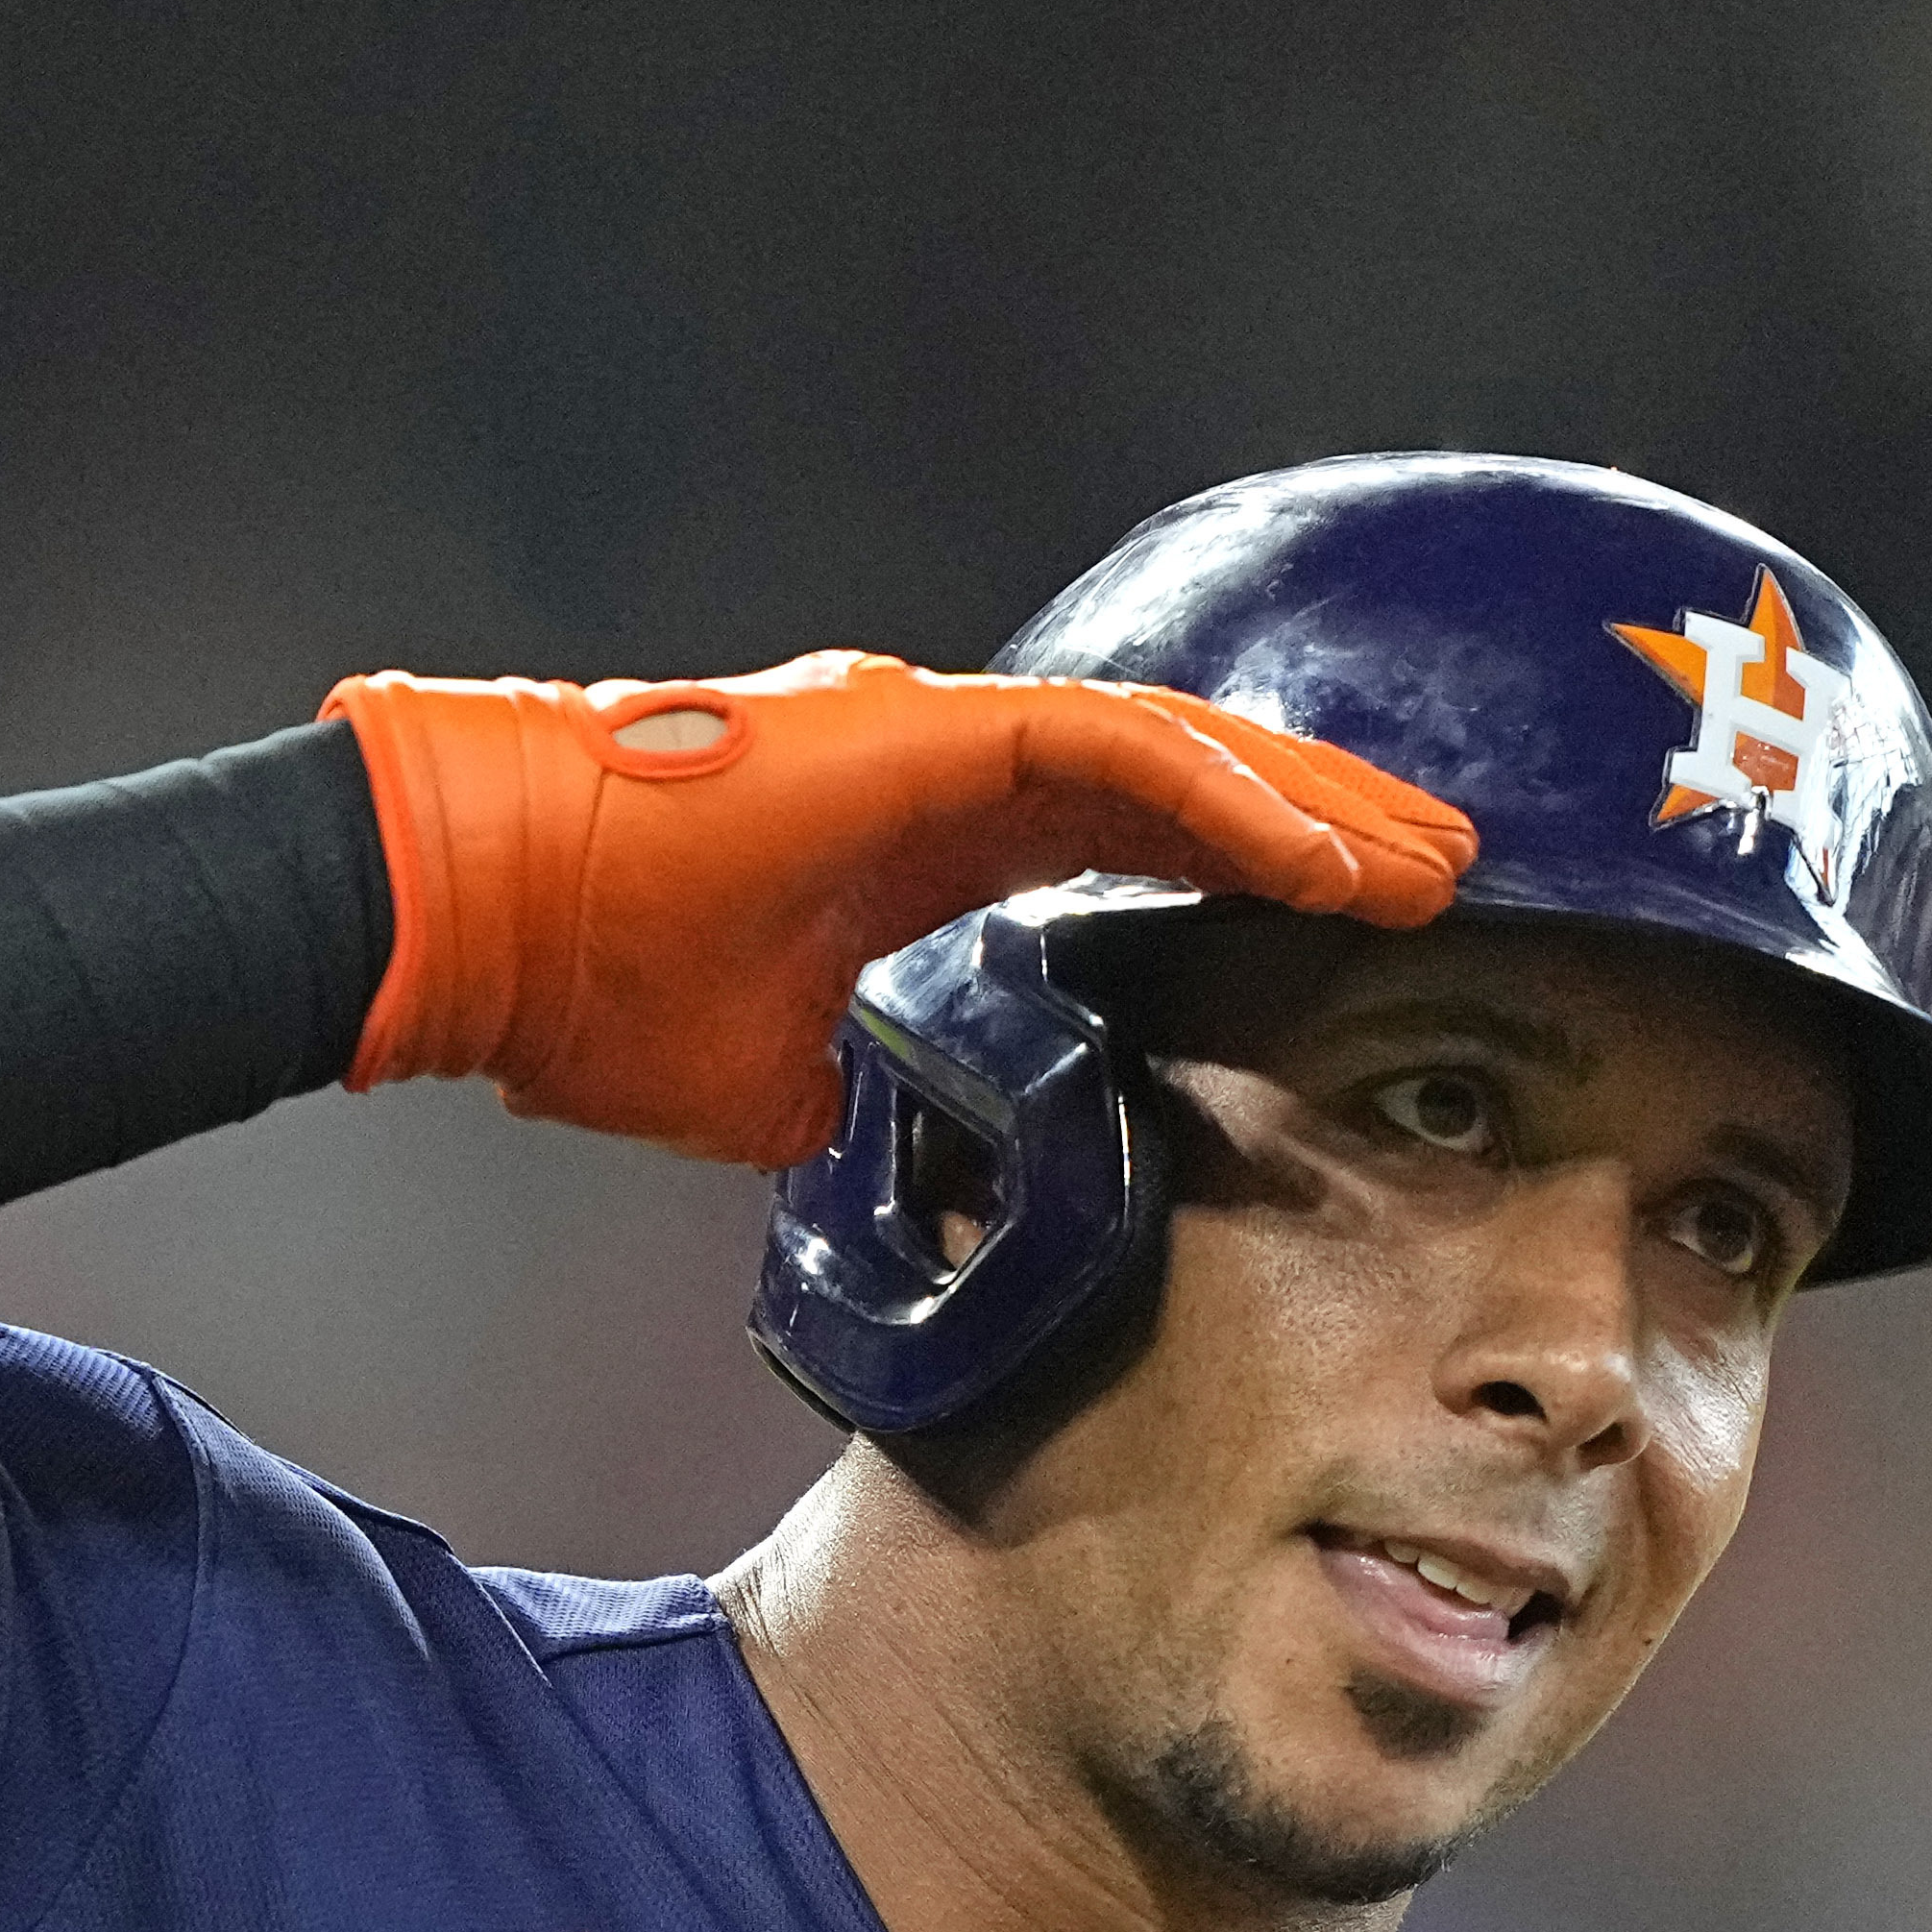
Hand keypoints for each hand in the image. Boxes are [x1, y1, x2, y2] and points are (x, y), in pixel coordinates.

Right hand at [318, 652, 1472, 1163]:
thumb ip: (880, 1111)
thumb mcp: (781, 1092)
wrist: (485, 922)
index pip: (1136, 846)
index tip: (1355, 931)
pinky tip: (1325, 854)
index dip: (1251, 881)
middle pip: (1190, 787)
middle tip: (1446, 879)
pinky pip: (1121, 758)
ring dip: (1312, 809)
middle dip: (1321, 833)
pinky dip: (1232, 802)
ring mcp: (943, 733)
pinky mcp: (928, 730)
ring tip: (1426, 860)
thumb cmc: (596, 993)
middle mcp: (954, 766)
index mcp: (931, 847)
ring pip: (1182, 755)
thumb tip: (943, 1201)